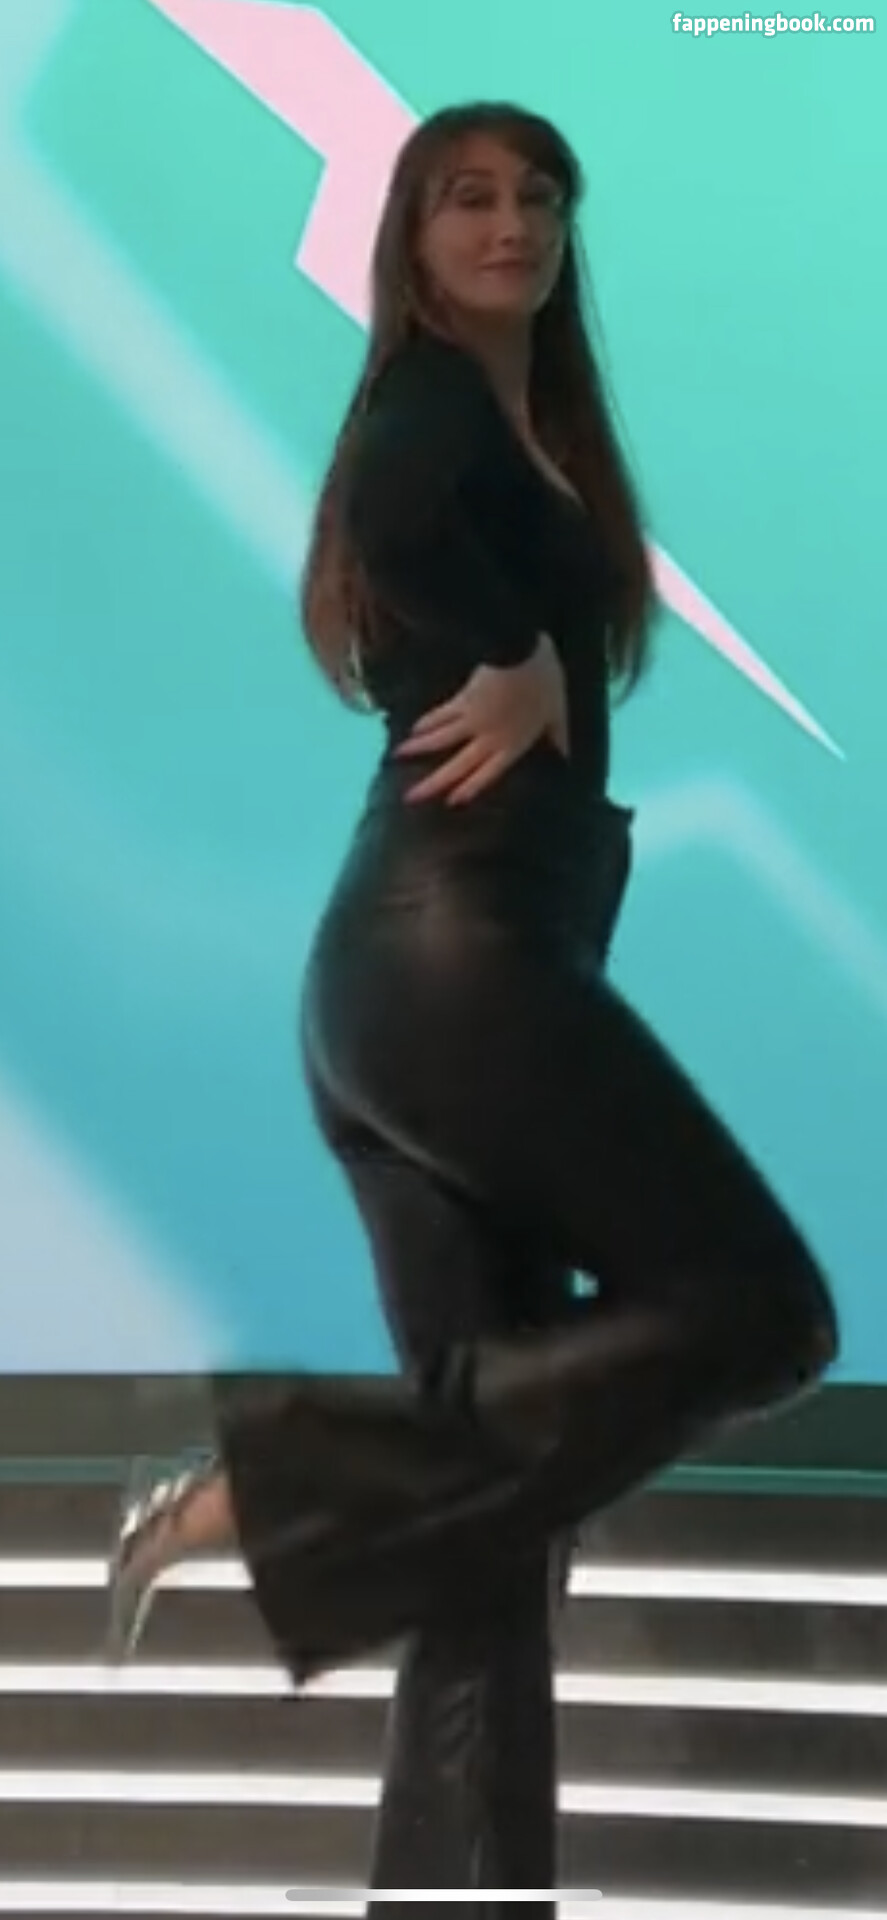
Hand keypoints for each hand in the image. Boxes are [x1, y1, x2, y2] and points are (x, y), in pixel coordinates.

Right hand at [395, 634, 568, 804]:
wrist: (518, 651)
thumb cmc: (543, 681)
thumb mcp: (557, 710)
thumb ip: (559, 734)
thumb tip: (567, 756)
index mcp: (513, 744)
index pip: (489, 773)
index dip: (470, 787)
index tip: (451, 801)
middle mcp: (489, 738)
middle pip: (457, 765)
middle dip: (434, 782)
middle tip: (410, 797)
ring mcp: (472, 720)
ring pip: (441, 739)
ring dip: (420, 749)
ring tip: (399, 756)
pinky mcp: (461, 700)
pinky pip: (441, 715)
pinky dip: (427, 721)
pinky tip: (414, 728)